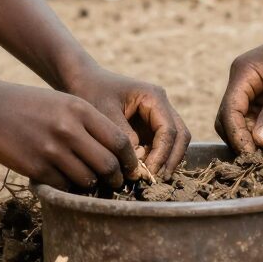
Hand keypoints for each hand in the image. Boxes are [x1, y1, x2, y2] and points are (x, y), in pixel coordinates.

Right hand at [0, 78, 140, 190]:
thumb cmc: (29, 104)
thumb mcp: (63, 102)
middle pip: (108, 165)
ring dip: (92, 185)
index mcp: (80, 109)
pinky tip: (65, 181)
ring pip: (87, 179)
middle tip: (115, 183)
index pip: (119, 141)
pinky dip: (68, 188)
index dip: (130, 160)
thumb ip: (88, 123)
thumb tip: (115, 152)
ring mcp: (51, 150)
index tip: (131, 169)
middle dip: (116, 178)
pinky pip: (64, 186)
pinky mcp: (36, 168)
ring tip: (90, 183)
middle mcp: (69, 129)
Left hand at [64, 63, 190, 177]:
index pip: (168, 130)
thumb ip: (122, 136)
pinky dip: (157, 158)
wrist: (83, 81)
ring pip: (174, 141)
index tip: (149, 172)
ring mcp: (157, 115)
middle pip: (180, 135)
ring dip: (166, 160)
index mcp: (153, 97)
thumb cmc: (92, 92)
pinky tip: (143, 171)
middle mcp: (160, 105)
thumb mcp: (104, 113)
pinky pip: (161, 144)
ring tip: (151, 178)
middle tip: (157, 180)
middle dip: (171, 159)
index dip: (162, 154)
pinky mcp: (149, 126)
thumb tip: (138, 163)